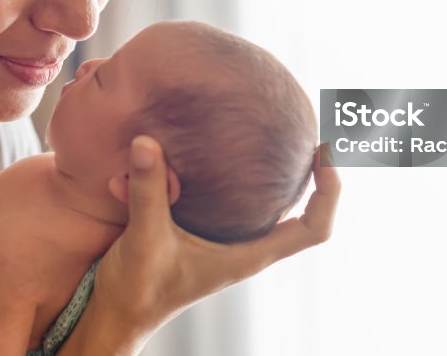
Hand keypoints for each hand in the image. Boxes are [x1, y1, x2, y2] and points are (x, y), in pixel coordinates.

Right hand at [95, 135, 339, 339]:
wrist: (117, 313)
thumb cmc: (137, 288)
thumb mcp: (143, 236)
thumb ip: (148, 191)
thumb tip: (147, 143)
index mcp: (248, 255)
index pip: (313, 229)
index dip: (329, 192)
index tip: (323, 153)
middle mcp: (246, 247)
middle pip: (303, 214)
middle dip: (311, 174)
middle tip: (308, 134)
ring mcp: (228, 240)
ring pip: (267, 204)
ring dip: (273, 173)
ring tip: (273, 133)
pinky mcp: (207, 231)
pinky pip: (232, 198)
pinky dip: (232, 175)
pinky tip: (214, 149)